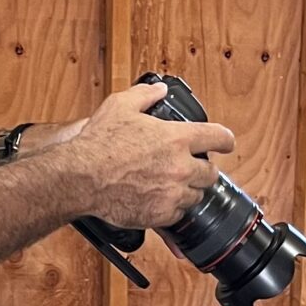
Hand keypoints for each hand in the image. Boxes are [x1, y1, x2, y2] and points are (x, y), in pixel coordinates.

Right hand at [67, 81, 235, 230]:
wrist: (81, 178)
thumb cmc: (98, 143)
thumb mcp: (120, 106)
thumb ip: (145, 95)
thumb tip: (159, 90)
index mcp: (177, 138)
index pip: (220, 138)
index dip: (225, 140)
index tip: (225, 143)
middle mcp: (180, 167)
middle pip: (211, 173)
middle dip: (202, 169)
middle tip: (188, 167)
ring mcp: (173, 193)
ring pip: (196, 196)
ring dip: (187, 190)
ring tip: (168, 183)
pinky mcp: (161, 215)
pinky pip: (178, 214)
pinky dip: (171, 208)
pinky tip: (157, 199)